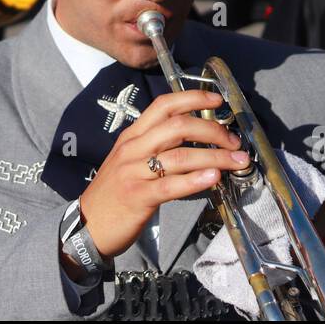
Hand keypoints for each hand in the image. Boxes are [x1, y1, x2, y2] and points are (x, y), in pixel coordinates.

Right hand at [79, 89, 249, 258]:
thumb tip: (196, 140)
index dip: (192, 98)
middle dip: (212, 129)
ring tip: (237, 161)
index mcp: (132, 135)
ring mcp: (134, 172)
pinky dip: (195, 179)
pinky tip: (214, 178)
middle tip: (234, 141)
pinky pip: (170, 184)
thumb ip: (155, 147)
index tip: (217, 99)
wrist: (87, 225)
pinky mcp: (138, 196)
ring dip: (215, 156)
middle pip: (177, 126)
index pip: (163, 105)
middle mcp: (133, 148)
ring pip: (180, 155)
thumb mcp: (130, 161)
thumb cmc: (114, 193)